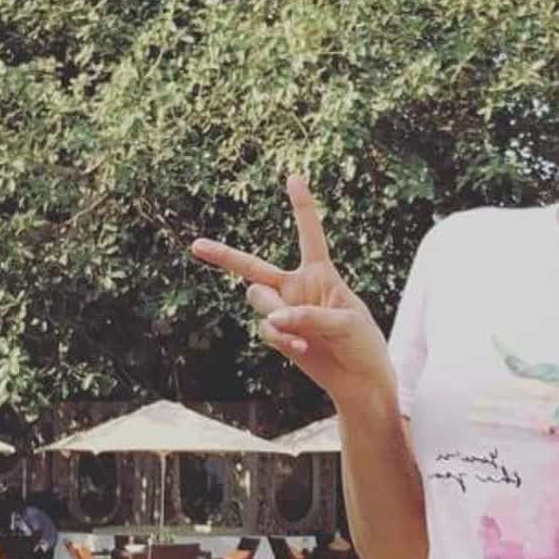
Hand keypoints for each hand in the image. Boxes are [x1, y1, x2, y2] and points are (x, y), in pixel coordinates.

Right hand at [191, 175, 395, 408]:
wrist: (359, 381)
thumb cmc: (363, 344)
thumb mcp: (347, 324)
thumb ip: (310, 317)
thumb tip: (274, 319)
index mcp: (322, 273)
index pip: (310, 235)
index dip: (302, 207)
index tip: (294, 177)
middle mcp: (297, 287)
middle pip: (253, 267)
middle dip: (223, 255)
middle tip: (195, 245)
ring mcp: (284, 311)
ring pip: (258, 300)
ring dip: (273, 314)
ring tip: (298, 334)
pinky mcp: (279, 335)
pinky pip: (265, 329)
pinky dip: (279, 337)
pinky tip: (299, 346)